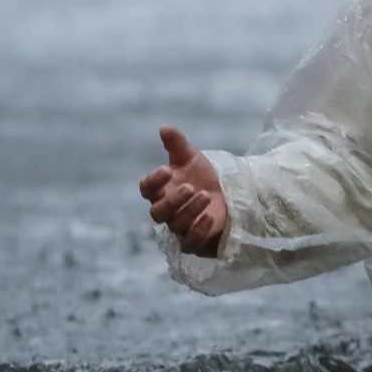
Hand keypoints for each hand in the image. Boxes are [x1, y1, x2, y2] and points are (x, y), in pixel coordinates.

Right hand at [138, 126, 227, 256]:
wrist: (225, 192)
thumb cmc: (201, 175)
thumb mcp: (191, 156)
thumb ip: (176, 144)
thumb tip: (164, 127)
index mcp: (160, 189)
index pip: (146, 189)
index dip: (153, 181)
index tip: (166, 170)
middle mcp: (166, 209)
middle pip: (158, 212)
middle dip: (173, 200)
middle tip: (190, 187)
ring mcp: (179, 226)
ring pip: (175, 225)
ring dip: (190, 211)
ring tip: (206, 195)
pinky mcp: (193, 240)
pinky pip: (189, 243)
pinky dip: (197, 232)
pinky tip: (209, 217)